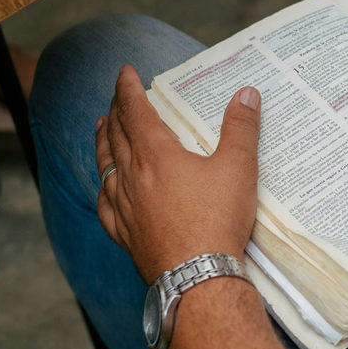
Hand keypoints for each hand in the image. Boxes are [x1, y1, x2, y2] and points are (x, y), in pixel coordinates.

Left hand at [95, 64, 261, 282]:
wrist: (198, 276)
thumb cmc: (217, 220)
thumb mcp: (238, 168)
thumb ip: (241, 128)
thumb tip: (246, 94)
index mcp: (156, 154)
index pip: (135, 110)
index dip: (128, 88)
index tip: (125, 72)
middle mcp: (132, 176)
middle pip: (116, 134)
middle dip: (115, 110)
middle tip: (116, 97)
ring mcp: (124, 207)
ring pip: (105, 166)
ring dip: (102, 142)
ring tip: (101, 128)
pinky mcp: (125, 234)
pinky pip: (105, 205)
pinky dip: (103, 189)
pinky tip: (105, 189)